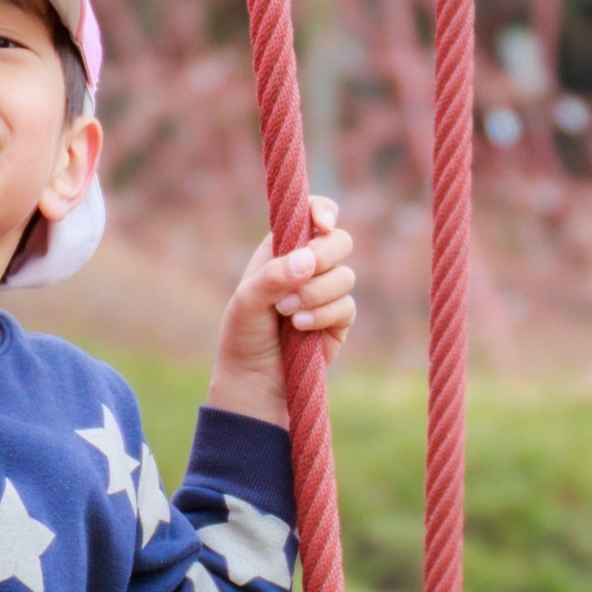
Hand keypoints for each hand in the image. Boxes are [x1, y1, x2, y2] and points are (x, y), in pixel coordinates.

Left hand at [206, 196, 356, 429]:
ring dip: (316, 293)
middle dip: (324, 256)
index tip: (322, 225)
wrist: (254, 379)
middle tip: (302, 274)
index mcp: (284, 248)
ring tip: (287, 312)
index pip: (313, 214)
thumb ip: (273, 276)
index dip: (322, 212)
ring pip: (346, 276)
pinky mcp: (339, 320)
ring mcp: (327, 292)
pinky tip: (301, 328)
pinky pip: (346, 306)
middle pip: (340, 241)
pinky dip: (323, 315)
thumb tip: (308, 260)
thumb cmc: (244, 333)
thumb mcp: (247, 300)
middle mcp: (309, 265)